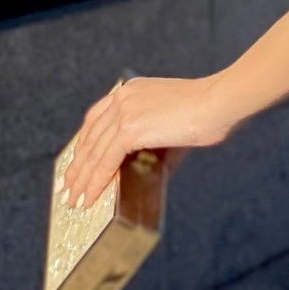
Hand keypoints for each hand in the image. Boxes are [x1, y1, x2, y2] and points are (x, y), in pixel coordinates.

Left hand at [62, 73, 237, 210]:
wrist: (220, 101)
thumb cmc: (210, 110)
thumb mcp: (175, 120)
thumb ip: (156, 138)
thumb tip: (148, 164)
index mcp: (132, 90)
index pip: (96, 119)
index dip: (84, 143)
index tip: (77, 161)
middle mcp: (123, 98)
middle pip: (89, 136)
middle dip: (77, 165)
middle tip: (69, 186)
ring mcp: (124, 112)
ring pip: (93, 152)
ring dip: (81, 179)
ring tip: (74, 198)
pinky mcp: (130, 129)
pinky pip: (104, 161)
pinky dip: (95, 181)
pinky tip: (89, 196)